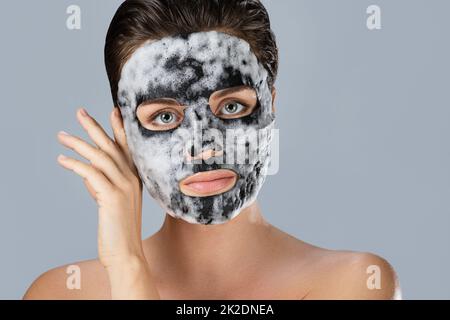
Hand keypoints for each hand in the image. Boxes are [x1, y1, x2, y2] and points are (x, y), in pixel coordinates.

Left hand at [57, 107, 143, 268]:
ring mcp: (124, 186)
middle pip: (112, 146)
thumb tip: (86, 171)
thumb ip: (102, 184)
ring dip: (78, 144)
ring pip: (100, 156)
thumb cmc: (118, 230)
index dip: (119, 128)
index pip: (128, 148)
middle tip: (80, 112)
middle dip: (95, 127)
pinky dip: (75, 164)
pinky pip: (91, 173)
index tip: (112, 111)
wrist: (127, 253)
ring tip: (62, 136)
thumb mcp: (112, 202)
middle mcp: (132, 179)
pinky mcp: (112, 196)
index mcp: (136, 179)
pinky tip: (62, 160)